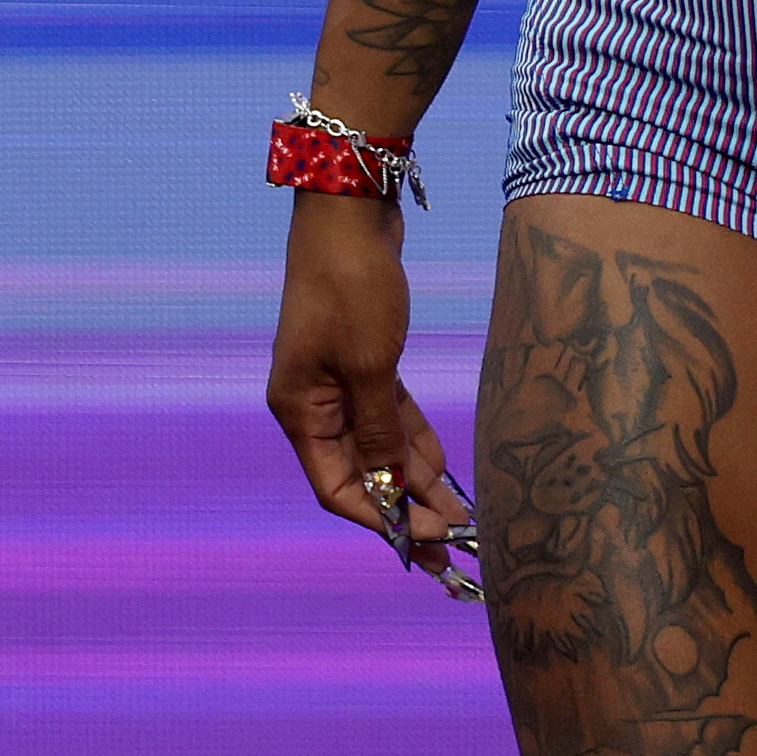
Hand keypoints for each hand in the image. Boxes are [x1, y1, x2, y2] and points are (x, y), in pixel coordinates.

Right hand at [266, 189, 473, 578]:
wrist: (351, 212)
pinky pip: (388, 413)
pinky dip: (412, 438)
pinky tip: (442, 466)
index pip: (336, 488)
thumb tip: (392, 486)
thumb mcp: (371, 365)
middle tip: (450, 538)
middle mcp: (313, 402)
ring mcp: (337, 379)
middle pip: (359, 472)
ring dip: (414, 476)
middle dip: (403, 506)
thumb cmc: (352, 286)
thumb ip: (380, 431)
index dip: (379, 519)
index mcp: (300, 411)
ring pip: (377, 444)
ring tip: (457, 511)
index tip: (422, 543)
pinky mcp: (363, 357)